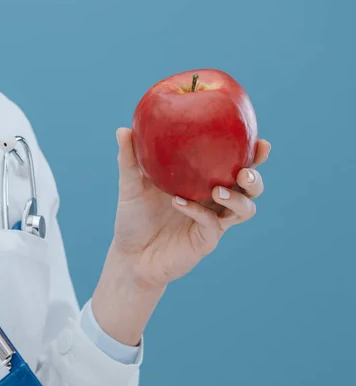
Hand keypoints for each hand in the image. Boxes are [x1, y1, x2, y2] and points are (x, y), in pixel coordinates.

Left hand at [92, 127, 270, 345]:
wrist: (130, 256)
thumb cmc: (133, 218)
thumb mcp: (130, 186)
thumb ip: (129, 160)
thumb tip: (123, 129)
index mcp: (203, 181)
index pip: (234, 164)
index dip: (253, 155)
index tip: (261, 143)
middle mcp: (213, 200)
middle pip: (250, 188)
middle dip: (254, 178)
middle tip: (243, 171)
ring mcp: (212, 222)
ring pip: (244, 209)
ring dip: (237, 198)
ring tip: (218, 189)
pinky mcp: (205, 241)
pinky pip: (212, 224)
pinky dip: (199, 211)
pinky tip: (178, 202)